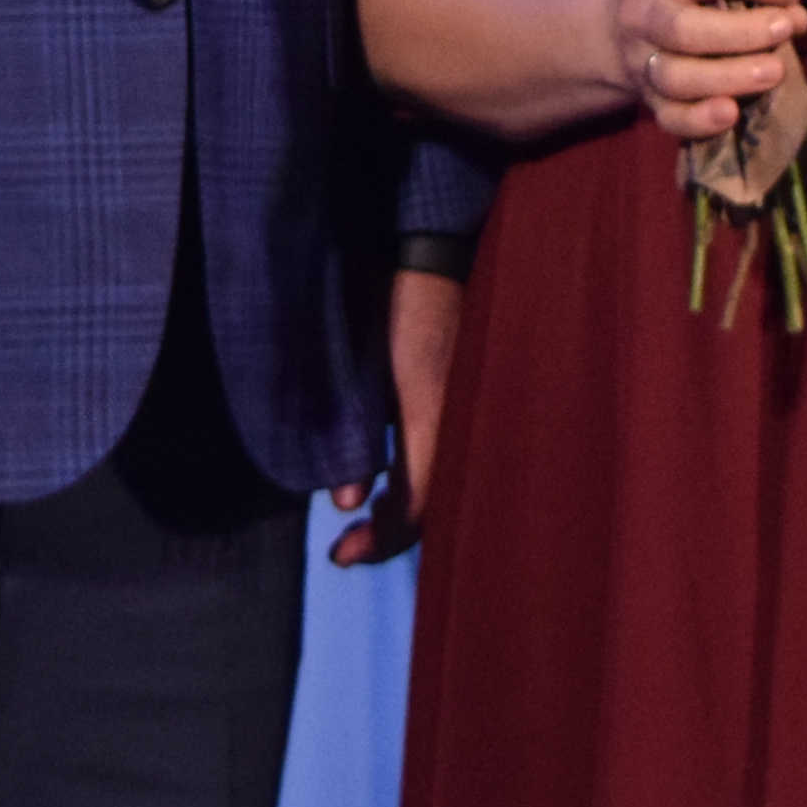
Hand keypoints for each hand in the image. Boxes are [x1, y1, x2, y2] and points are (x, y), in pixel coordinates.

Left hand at [329, 267, 460, 565]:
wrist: (432, 251)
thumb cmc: (391, 304)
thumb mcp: (360, 372)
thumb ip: (353, 439)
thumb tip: (346, 502)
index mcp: (435, 421)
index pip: (415, 509)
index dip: (379, 541)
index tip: (339, 554)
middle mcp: (461, 424)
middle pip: (436, 508)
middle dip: (392, 534)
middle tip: (349, 546)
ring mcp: (467, 411)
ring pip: (445, 485)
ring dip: (406, 511)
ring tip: (367, 520)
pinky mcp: (462, 399)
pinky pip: (446, 458)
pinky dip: (418, 481)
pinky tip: (390, 482)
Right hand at [609, 0, 806, 143]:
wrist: (619, 26)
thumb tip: (796, 15)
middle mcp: (643, 14)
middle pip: (684, 29)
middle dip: (743, 32)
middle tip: (786, 29)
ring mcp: (641, 61)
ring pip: (677, 78)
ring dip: (731, 76)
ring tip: (775, 71)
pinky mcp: (648, 100)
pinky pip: (670, 118)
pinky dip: (701, 120)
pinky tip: (732, 113)